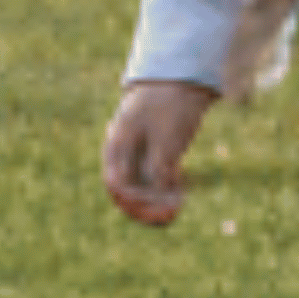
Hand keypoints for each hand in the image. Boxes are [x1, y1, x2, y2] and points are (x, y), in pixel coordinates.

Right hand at [102, 78, 213, 226]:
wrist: (182, 78)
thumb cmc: (171, 103)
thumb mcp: (167, 134)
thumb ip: (160, 162)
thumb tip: (160, 194)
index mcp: (118, 145)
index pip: (117, 184)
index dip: (133, 203)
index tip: (154, 212)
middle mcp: (123, 152)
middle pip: (126, 188)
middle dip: (144, 207)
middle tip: (166, 219)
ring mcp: (138, 151)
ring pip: (141, 185)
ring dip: (155, 202)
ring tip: (174, 213)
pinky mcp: (156, 150)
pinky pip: (155, 176)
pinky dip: (165, 189)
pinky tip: (179, 199)